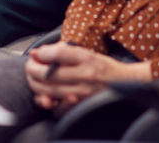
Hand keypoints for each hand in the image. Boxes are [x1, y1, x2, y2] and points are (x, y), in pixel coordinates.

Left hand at [23, 42, 151, 109]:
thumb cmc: (104, 67)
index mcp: (86, 58)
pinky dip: (48, 100)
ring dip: (36, 84)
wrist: (128, 85)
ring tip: (33, 79)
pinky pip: (57, 106)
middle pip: (49, 73)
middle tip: (30, 67)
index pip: (57, 54)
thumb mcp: (86, 53)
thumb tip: (36, 52)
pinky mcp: (82, 106)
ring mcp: (84, 92)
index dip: (41, 53)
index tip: (35, 54)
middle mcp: (86, 75)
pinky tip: (45, 95)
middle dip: (33, 69)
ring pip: (49, 90)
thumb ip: (62, 51)